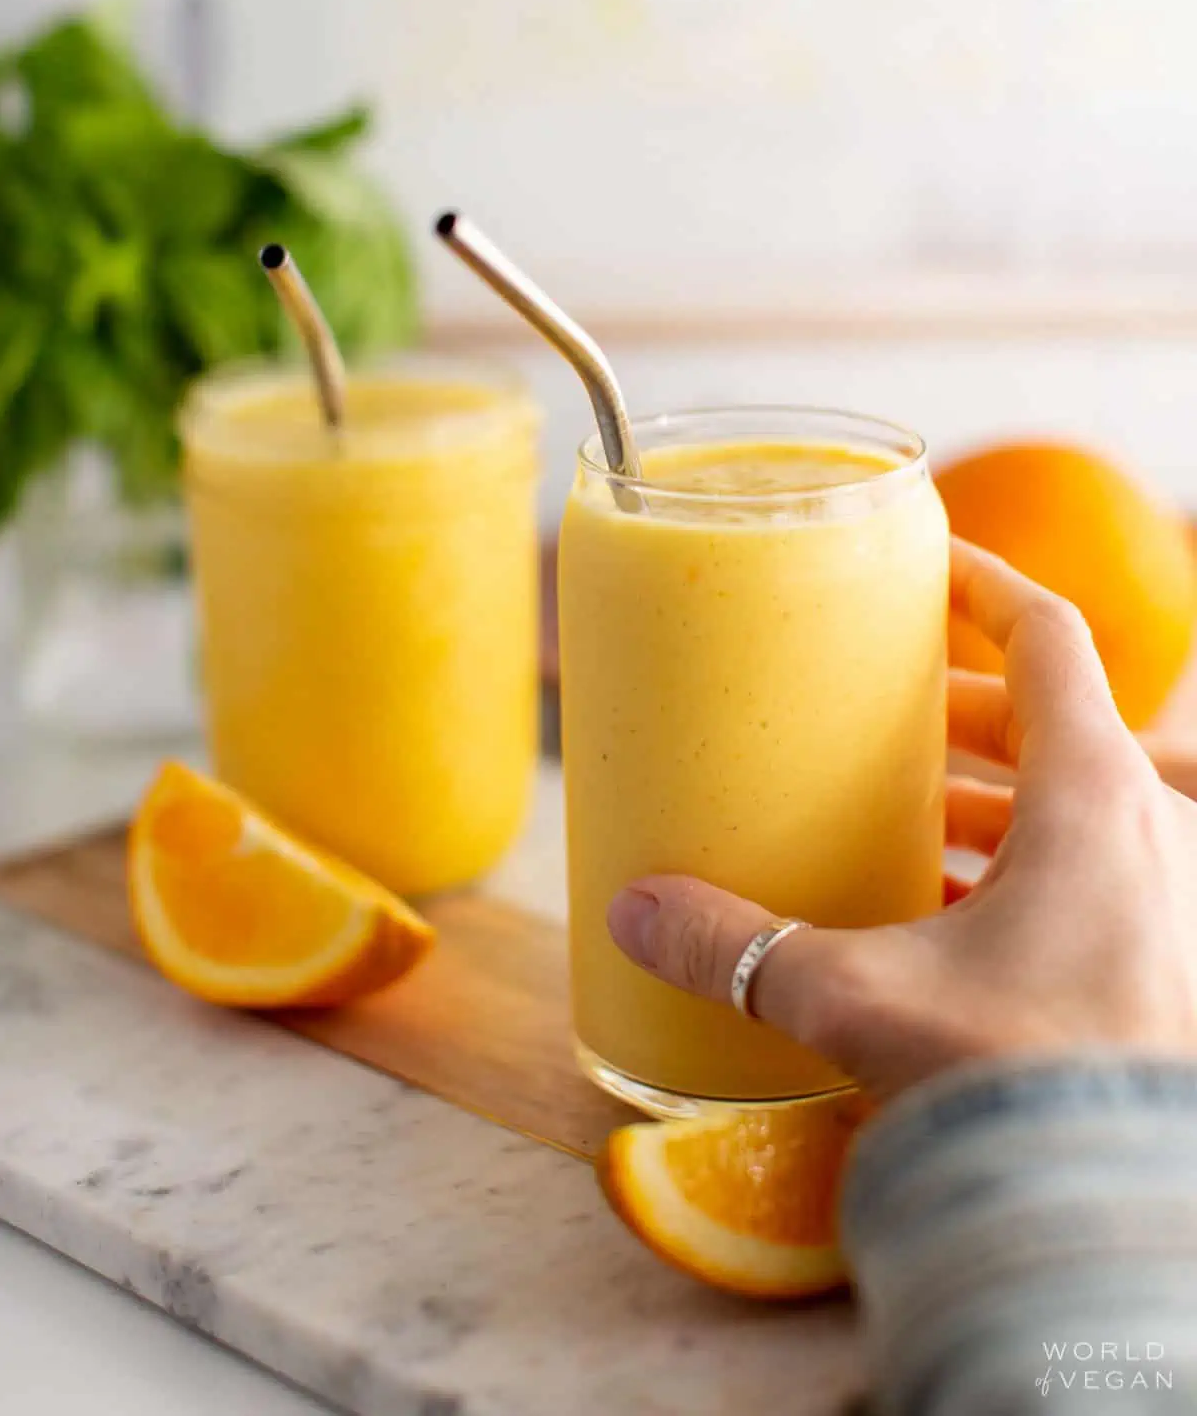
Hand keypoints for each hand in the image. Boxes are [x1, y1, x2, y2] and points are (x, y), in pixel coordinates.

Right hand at [607, 538, 1196, 1102]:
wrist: (1117, 1214)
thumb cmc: (1022, 1081)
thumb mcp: (858, 996)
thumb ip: (737, 947)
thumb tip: (633, 912)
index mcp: (1093, 794)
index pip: (1046, 636)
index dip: (982, 585)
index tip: (927, 562)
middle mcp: (1150, 833)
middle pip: (1054, 724)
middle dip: (961, 715)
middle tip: (879, 715)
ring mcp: (1166, 901)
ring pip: (1076, 809)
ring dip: (994, 803)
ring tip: (902, 819)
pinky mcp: (1160, 966)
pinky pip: (1091, 883)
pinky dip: (1023, 878)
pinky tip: (946, 922)